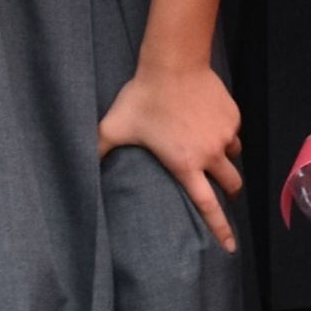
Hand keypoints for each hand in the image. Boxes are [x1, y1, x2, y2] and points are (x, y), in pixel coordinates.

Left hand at [98, 57, 244, 251]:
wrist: (174, 63)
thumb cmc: (143, 97)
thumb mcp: (114, 127)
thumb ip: (98, 150)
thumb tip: (76, 168)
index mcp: (185, 165)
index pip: (208, 206)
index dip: (220, 228)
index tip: (231, 248)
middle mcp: (211, 154)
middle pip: (231, 185)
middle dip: (228, 193)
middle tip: (223, 194)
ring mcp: (225, 134)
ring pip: (233, 156)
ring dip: (225, 160)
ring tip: (211, 152)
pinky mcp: (233, 115)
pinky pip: (233, 131)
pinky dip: (224, 133)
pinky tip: (208, 123)